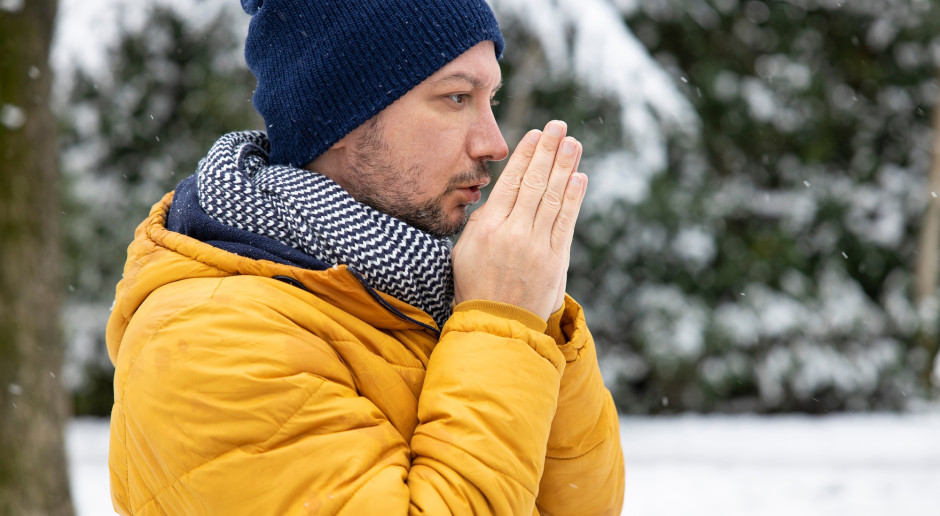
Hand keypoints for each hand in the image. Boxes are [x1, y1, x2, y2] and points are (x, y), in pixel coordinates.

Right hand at [453, 120, 586, 320]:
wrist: (496, 325)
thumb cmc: (475, 287)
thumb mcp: (464, 251)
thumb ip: (482, 222)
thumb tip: (500, 198)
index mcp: (487, 227)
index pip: (511, 182)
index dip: (525, 155)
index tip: (535, 134)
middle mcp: (513, 232)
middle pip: (534, 183)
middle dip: (548, 151)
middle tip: (559, 126)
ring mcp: (536, 246)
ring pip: (553, 197)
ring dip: (565, 167)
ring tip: (573, 143)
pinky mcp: (555, 260)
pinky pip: (566, 222)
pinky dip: (574, 198)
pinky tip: (579, 177)